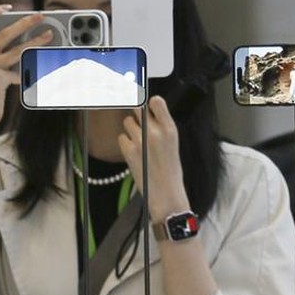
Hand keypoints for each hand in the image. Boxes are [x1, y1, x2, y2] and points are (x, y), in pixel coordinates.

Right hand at [0, 5, 50, 136]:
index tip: (8, 8)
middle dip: (25, 21)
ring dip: (36, 41)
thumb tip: (24, 43)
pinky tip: (36, 75)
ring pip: (17, 49)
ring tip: (49, 37)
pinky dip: (29, 73)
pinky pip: (19, 72)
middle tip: (40, 16)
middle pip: (5, 31)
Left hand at [117, 95, 186, 220]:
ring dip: (130, 129)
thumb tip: (148, 112)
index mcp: (170, 129)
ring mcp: (140, 141)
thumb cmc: (171, 170)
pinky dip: (125, 143)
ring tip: (139, 142)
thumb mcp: (173, 143)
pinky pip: (121, 138)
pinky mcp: (129, 151)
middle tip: (138, 121)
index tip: (145, 103)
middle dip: (136, 112)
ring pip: (127, 122)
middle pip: (137, 107)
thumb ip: (162, 127)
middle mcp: (155, 132)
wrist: (166, 193)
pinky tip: (134, 153)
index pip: (156, 101)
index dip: (148, 102)